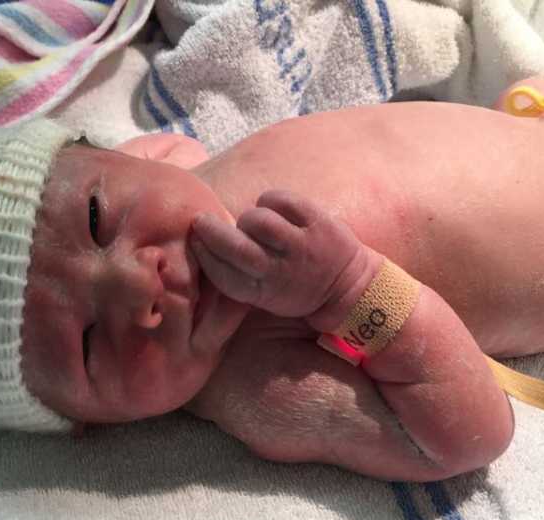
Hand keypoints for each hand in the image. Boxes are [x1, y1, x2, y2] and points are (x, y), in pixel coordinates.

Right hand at [190, 190, 363, 318]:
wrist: (348, 288)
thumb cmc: (296, 289)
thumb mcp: (265, 297)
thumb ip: (239, 276)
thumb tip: (204, 244)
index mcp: (264, 293)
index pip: (223, 275)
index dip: (204, 255)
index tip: (194, 241)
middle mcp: (281, 272)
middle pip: (237, 248)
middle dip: (212, 232)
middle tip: (201, 221)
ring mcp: (301, 247)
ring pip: (259, 221)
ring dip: (248, 218)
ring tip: (250, 222)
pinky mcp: (319, 223)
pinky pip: (283, 200)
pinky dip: (270, 199)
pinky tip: (271, 207)